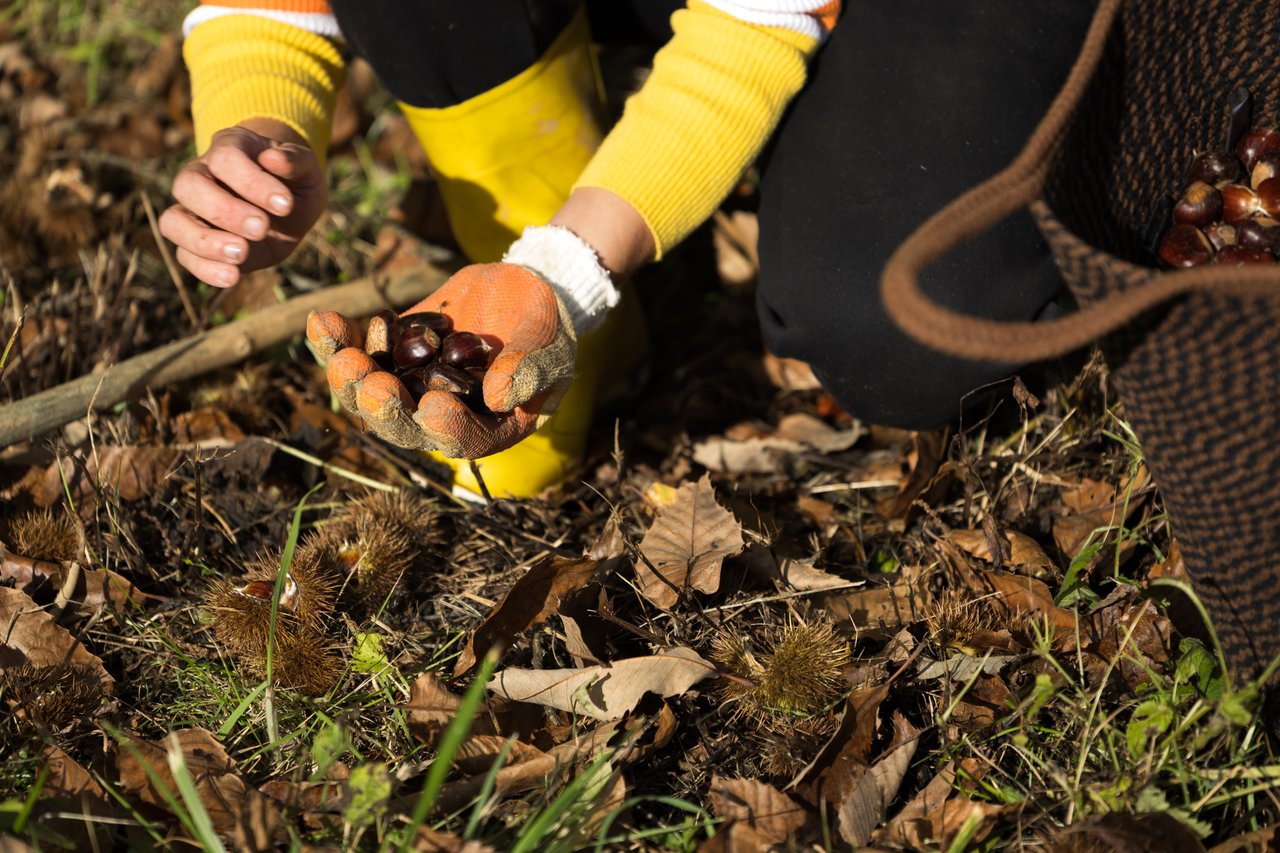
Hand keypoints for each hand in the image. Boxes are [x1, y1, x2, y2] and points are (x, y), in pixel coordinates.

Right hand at [159, 118, 326, 286]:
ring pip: (173, 222)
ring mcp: (193, 211)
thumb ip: (296, 160)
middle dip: (225, 211)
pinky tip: (233, 276)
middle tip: (262, 228)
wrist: (289, 208)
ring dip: (205, 242)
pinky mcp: (197, 244)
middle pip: (188, 187)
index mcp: (229, 149)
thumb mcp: (307, 169)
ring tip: (242, 254)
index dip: (252, 182)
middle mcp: (201, 176)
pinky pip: (185, 256)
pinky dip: (205, 269)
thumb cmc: (294, 182)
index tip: (286, 205)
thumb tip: (274, 158)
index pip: (226, 159)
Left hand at [306, 263, 576, 457]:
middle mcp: (439, 417)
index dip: (446, 428)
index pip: (461, 440)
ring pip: (368, 396)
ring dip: (350, 379)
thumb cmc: (544, 331)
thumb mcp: (551, 352)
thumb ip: (529, 372)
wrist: (520, 292)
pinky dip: (338, 341)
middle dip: (382, 408)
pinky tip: (324, 320)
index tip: (435, 406)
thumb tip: (498, 395)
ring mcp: (409, 386)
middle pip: (401, 426)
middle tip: (373, 385)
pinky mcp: (389, 354)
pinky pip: (357, 354)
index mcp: (484, 429)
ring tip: (341, 353)